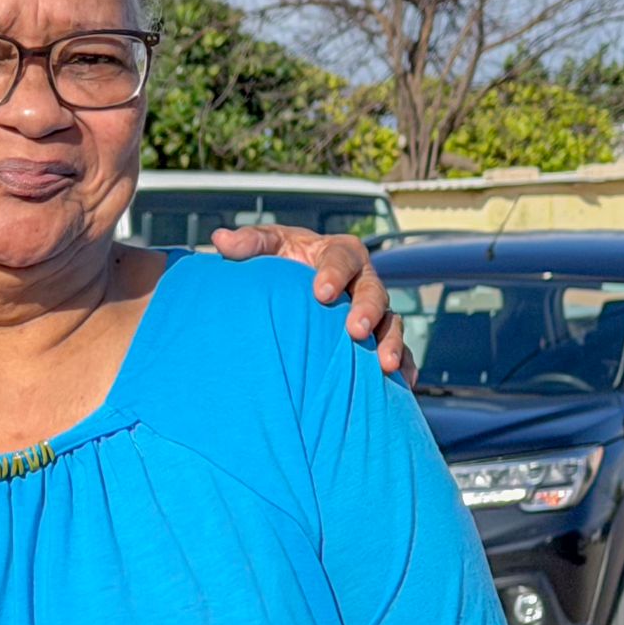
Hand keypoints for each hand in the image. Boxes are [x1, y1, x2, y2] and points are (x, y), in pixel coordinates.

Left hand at [211, 225, 406, 373]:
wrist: (295, 291)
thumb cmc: (283, 262)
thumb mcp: (267, 247)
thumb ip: (249, 244)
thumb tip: (219, 241)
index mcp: (338, 253)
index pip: (341, 259)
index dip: (333, 274)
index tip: (319, 293)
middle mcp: (363, 280)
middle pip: (374, 292)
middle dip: (368, 310)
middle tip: (356, 330)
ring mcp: (375, 311)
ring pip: (391, 323)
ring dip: (390, 343)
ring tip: (384, 365)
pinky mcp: (378, 337)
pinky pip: (398, 350)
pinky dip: (403, 365)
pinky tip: (403, 383)